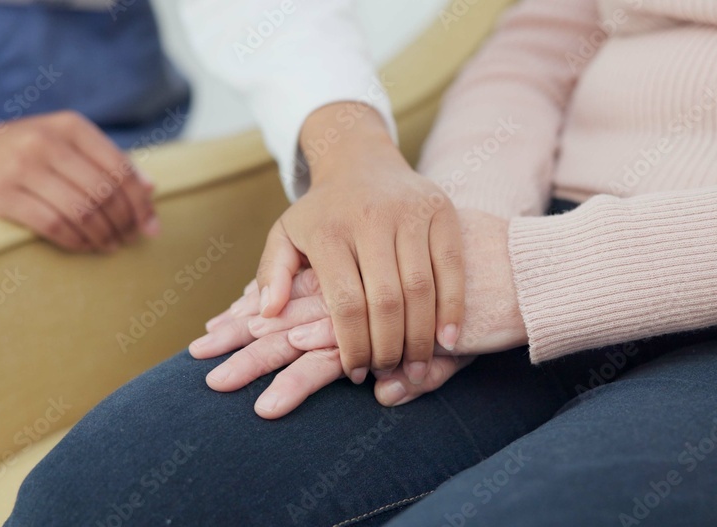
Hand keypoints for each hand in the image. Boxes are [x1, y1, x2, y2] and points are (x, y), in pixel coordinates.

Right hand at [0, 111, 159, 251]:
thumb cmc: (28, 151)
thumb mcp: (66, 142)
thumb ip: (107, 161)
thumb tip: (151, 188)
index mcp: (70, 126)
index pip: (120, 169)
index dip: (141, 203)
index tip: (151, 226)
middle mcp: (46, 141)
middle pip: (103, 192)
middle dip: (124, 223)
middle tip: (130, 239)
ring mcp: (21, 166)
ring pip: (81, 211)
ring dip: (103, 235)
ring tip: (111, 245)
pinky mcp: (0, 194)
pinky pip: (52, 225)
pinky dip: (76, 241)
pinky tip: (85, 246)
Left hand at [194, 209, 524, 417]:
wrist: (361, 159)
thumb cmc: (322, 212)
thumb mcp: (286, 235)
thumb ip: (273, 274)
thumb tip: (265, 314)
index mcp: (329, 229)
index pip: (344, 301)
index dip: (352, 345)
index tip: (355, 373)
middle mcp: (370, 218)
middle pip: (385, 299)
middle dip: (389, 346)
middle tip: (388, 373)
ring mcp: (409, 213)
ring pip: (420, 287)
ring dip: (420, 336)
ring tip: (415, 366)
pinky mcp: (441, 211)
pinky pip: (451, 268)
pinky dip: (452, 308)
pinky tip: (447, 340)